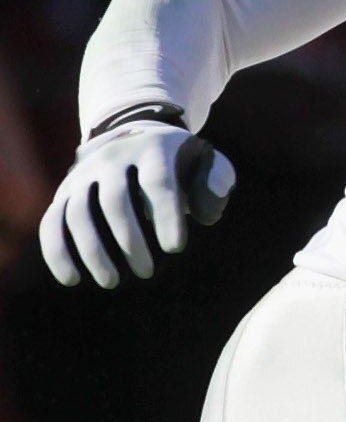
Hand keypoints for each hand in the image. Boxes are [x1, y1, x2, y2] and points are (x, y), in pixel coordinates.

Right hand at [39, 117, 236, 288]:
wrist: (136, 139)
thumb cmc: (181, 163)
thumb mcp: (207, 161)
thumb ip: (217, 182)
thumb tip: (204, 217)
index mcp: (153, 149)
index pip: (158, 182)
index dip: (166, 216)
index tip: (175, 249)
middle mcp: (112, 159)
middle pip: (115, 200)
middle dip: (129, 240)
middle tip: (147, 272)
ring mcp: (83, 175)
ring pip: (79, 213)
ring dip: (93, 251)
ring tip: (112, 282)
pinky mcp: (64, 193)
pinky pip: (53, 222)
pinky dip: (57, 251)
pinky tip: (72, 280)